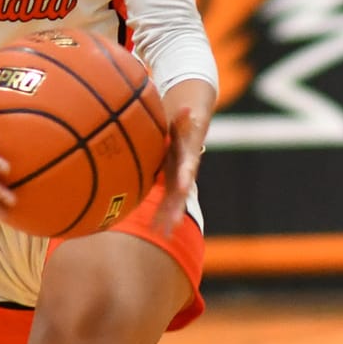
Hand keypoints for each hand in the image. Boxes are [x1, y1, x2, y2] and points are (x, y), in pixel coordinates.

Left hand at [152, 104, 208, 237]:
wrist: (189, 131)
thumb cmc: (182, 124)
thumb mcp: (181, 119)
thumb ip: (183, 116)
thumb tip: (187, 108)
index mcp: (187, 157)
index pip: (188, 168)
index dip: (186, 177)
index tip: (184, 188)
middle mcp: (184, 173)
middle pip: (181, 193)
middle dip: (177, 208)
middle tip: (174, 225)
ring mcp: (177, 181)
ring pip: (173, 203)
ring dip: (168, 218)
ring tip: (162, 235)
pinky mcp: (169, 185)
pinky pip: (164, 203)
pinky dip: (160, 216)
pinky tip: (153, 231)